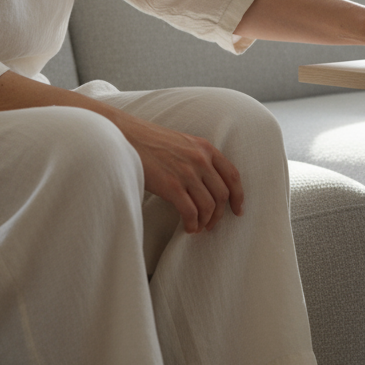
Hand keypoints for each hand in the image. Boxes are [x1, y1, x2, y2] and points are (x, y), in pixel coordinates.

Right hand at [116, 114, 244, 233]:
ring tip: (198, 227)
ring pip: (208, 206)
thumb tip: (209, 185)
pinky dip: (192, 224)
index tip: (238, 210)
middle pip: (222, 194)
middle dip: (219, 214)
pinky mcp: (171, 186)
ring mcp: (187, 173)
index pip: (232, 175)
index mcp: (205, 148)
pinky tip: (188, 228)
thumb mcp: (183, 143)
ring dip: (205, 221)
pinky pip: (190, 212)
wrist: (125, 137)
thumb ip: (199, 158)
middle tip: (212, 224)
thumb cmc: (151, 142)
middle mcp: (200, 159)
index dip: (238, 196)